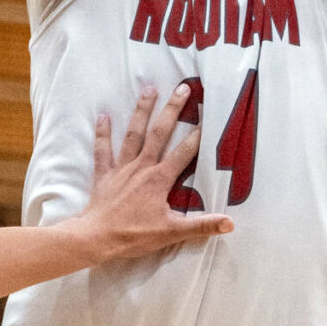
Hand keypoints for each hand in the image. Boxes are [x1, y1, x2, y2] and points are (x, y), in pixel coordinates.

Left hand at [76, 85, 235, 257]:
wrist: (96, 238)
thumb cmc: (134, 235)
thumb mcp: (172, 232)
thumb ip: (202, 226)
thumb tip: (230, 223)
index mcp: (160, 179)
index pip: (184, 153)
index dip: (198, 136)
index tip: (209, 117)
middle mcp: (142, 167)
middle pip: (159, 133)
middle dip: (172, 109)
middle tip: (182, 87)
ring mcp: (122, 168)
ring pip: (133, 134)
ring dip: (142, 111)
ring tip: (150, 89)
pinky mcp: (104, 174)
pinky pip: (102, 150)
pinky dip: (102, 133)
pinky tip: (103, 116)